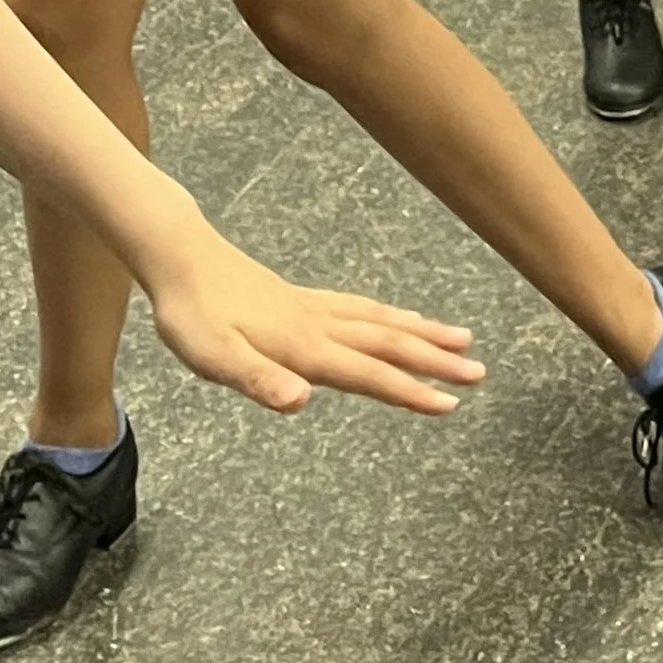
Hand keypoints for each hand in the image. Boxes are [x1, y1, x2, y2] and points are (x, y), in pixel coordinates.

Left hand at [138, 215, 485, 417]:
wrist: (181, 257)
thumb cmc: (193, 315)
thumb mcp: (214, 358)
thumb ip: (259, 380)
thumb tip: (300, 403)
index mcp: (304, 346)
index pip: (368, 373)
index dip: (410, 390)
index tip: (451, 405)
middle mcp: (319, 325)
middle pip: (389, 343)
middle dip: (436, 359)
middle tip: (481, 372)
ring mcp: (314, 308)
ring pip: (382, 321)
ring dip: (424, 333)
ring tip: (462, 339)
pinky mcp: (304, 299)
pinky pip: (363, 308)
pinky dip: (392, 315)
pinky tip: (400, 320)